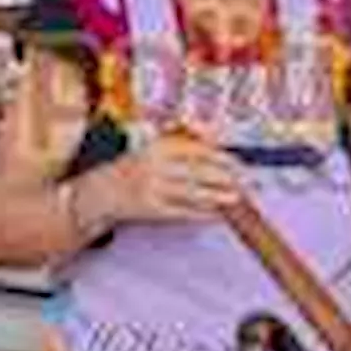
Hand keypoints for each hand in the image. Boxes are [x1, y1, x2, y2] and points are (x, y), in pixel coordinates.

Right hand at [100, 133, 244, 226]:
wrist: (104, 191)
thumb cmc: (139, 166)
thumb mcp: (158, 144)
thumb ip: (187, 138)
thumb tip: (217, 137)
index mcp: (160, 146)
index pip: (199, 151)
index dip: (224, 158)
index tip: (241, 164)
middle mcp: (156, 166)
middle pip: (199, 172)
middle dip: (227, 179)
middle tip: (247, 183)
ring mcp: (154, 189)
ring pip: (194, 194)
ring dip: (218, 197)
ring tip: (236, 198)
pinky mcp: (152, 210)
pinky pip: (183, 213)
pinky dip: (203, 214)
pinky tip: (217, 214)